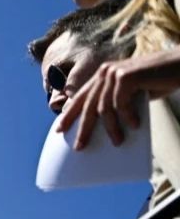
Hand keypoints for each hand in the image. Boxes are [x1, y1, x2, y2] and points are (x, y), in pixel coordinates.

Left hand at [56, 48, 179, 149]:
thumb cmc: (160, 81)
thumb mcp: (134, 94)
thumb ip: (118, 104)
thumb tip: (106, 130)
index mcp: (104, 75)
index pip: (81, 96)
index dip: (69, 113)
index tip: (59, 130)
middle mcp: (106, 71)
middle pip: (88, 105)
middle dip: (83, 128)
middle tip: (79, 147)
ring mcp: (115, 72)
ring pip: (105, 108)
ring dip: (111, 128)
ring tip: (117, 142)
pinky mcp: (126, 76)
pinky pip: (121, 104)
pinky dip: (128, 117)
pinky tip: (135, 126)